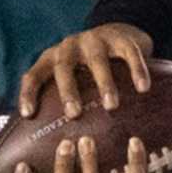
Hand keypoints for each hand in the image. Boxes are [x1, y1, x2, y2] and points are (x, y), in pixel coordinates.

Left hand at [19, 23, 151, 118]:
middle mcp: (71, 46)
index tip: (28, 114)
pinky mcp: (121, 38)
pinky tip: (143, 87)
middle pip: (64, 67)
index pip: (34, 74)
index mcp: (53, 57)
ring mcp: (96, 39)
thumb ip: (60, 97)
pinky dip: (136, 70)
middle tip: (74, 114)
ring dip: (104, 83)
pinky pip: (129, 54)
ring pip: (97, 60)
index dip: (28, 93)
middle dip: (68, 90)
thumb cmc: (90, 67)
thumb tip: (46, 141)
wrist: (120, 32)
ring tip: (112, 105)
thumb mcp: (71, 75)